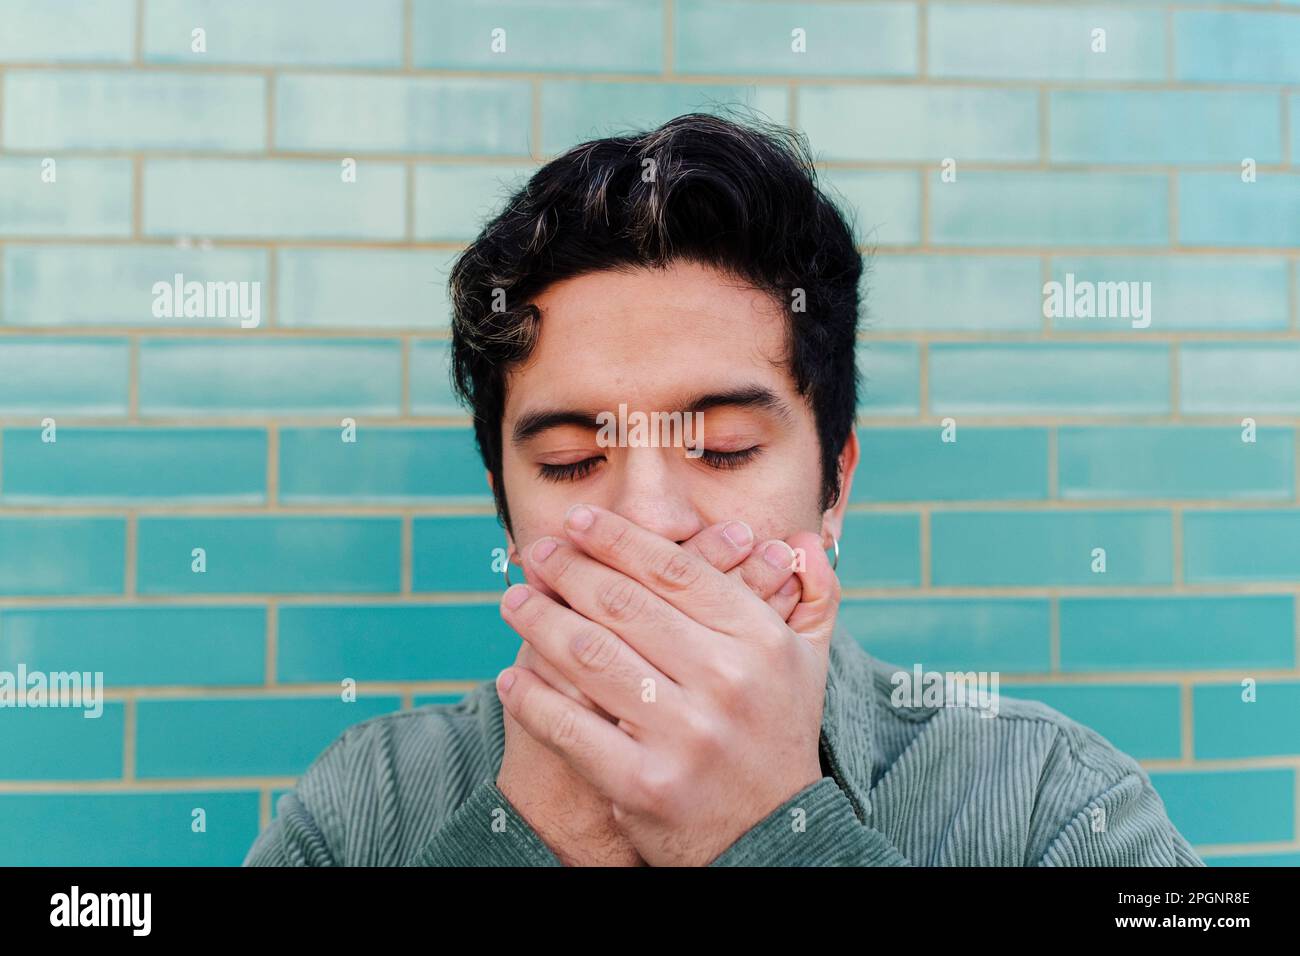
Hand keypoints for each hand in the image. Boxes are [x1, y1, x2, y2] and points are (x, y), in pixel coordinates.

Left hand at [497, 504, 839, 865]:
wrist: (774, 839)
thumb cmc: (779, 737)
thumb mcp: (810, 665)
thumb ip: (812, 596)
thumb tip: (798, 539)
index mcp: (760, 640)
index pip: (675, 571)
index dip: (618, 540)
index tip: (577, 523)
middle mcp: (726, 680)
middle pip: (624, 604)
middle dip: (568, 571)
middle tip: (535, 554)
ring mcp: (684, 733)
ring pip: (590, 656)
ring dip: (540, 622)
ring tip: (514, 602)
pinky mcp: (645, 782)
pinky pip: (570, 726)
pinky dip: (531, 698)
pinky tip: (509, 677)